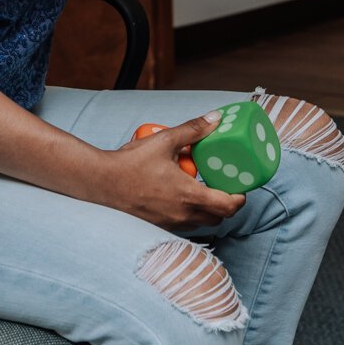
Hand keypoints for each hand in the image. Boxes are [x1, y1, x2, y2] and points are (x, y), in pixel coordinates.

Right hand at [104, 111, 244, 229]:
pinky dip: (190, 214)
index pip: (228, 206)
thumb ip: (193, 129)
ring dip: (208, 210)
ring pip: (201, 223)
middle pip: (218, 218)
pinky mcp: (159, 225)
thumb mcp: (165, 140)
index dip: (240, 198)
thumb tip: (215, 119)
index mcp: (189, 195)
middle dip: (227, 204)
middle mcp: (183, 214)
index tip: (242, 188)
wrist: (101, 183)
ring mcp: (170, 223)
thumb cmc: (131, 164)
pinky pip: (184, 224)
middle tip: (225, 186)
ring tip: (204, 189)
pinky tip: (181, 196)